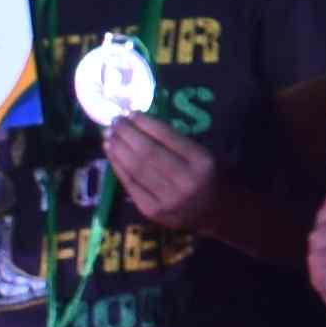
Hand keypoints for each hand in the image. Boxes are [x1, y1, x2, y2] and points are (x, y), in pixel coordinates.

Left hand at [93, 112, 219, 228]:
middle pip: (148, 153)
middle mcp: (185, 181)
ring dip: (118, 149)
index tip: (131, 112)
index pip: (168, 137)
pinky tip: (112, 153)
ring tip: (109, 135)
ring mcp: (167, 199)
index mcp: (202, 162)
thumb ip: (177, 142)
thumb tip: (140, 123)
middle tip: (115, 121)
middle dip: (127, 134)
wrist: (216, 214)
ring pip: (136, 169)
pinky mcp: (152, 211)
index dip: (146, 123)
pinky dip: (118, 166)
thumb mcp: (205, 154)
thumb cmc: (210, 177)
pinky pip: (130, 184)